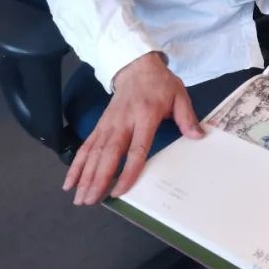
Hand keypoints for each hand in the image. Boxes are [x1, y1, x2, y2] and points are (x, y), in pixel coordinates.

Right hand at [63, 52, 202, 204]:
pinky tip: (70, 182)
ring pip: (94, 153)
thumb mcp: (179, 96)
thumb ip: (187, 117)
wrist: (137, 67)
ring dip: (85, 176)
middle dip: (98, 178)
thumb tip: (198, 136)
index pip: (136, 148)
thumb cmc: (160, 84)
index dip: (128, 170)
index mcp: (145, 116)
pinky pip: (86, 146)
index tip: (120, 189)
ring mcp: (108, 124)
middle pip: (109, 154)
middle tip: (91, 201)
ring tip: (80, 198)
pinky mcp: (100, 125)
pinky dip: (76, 165)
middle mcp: (123, 122)